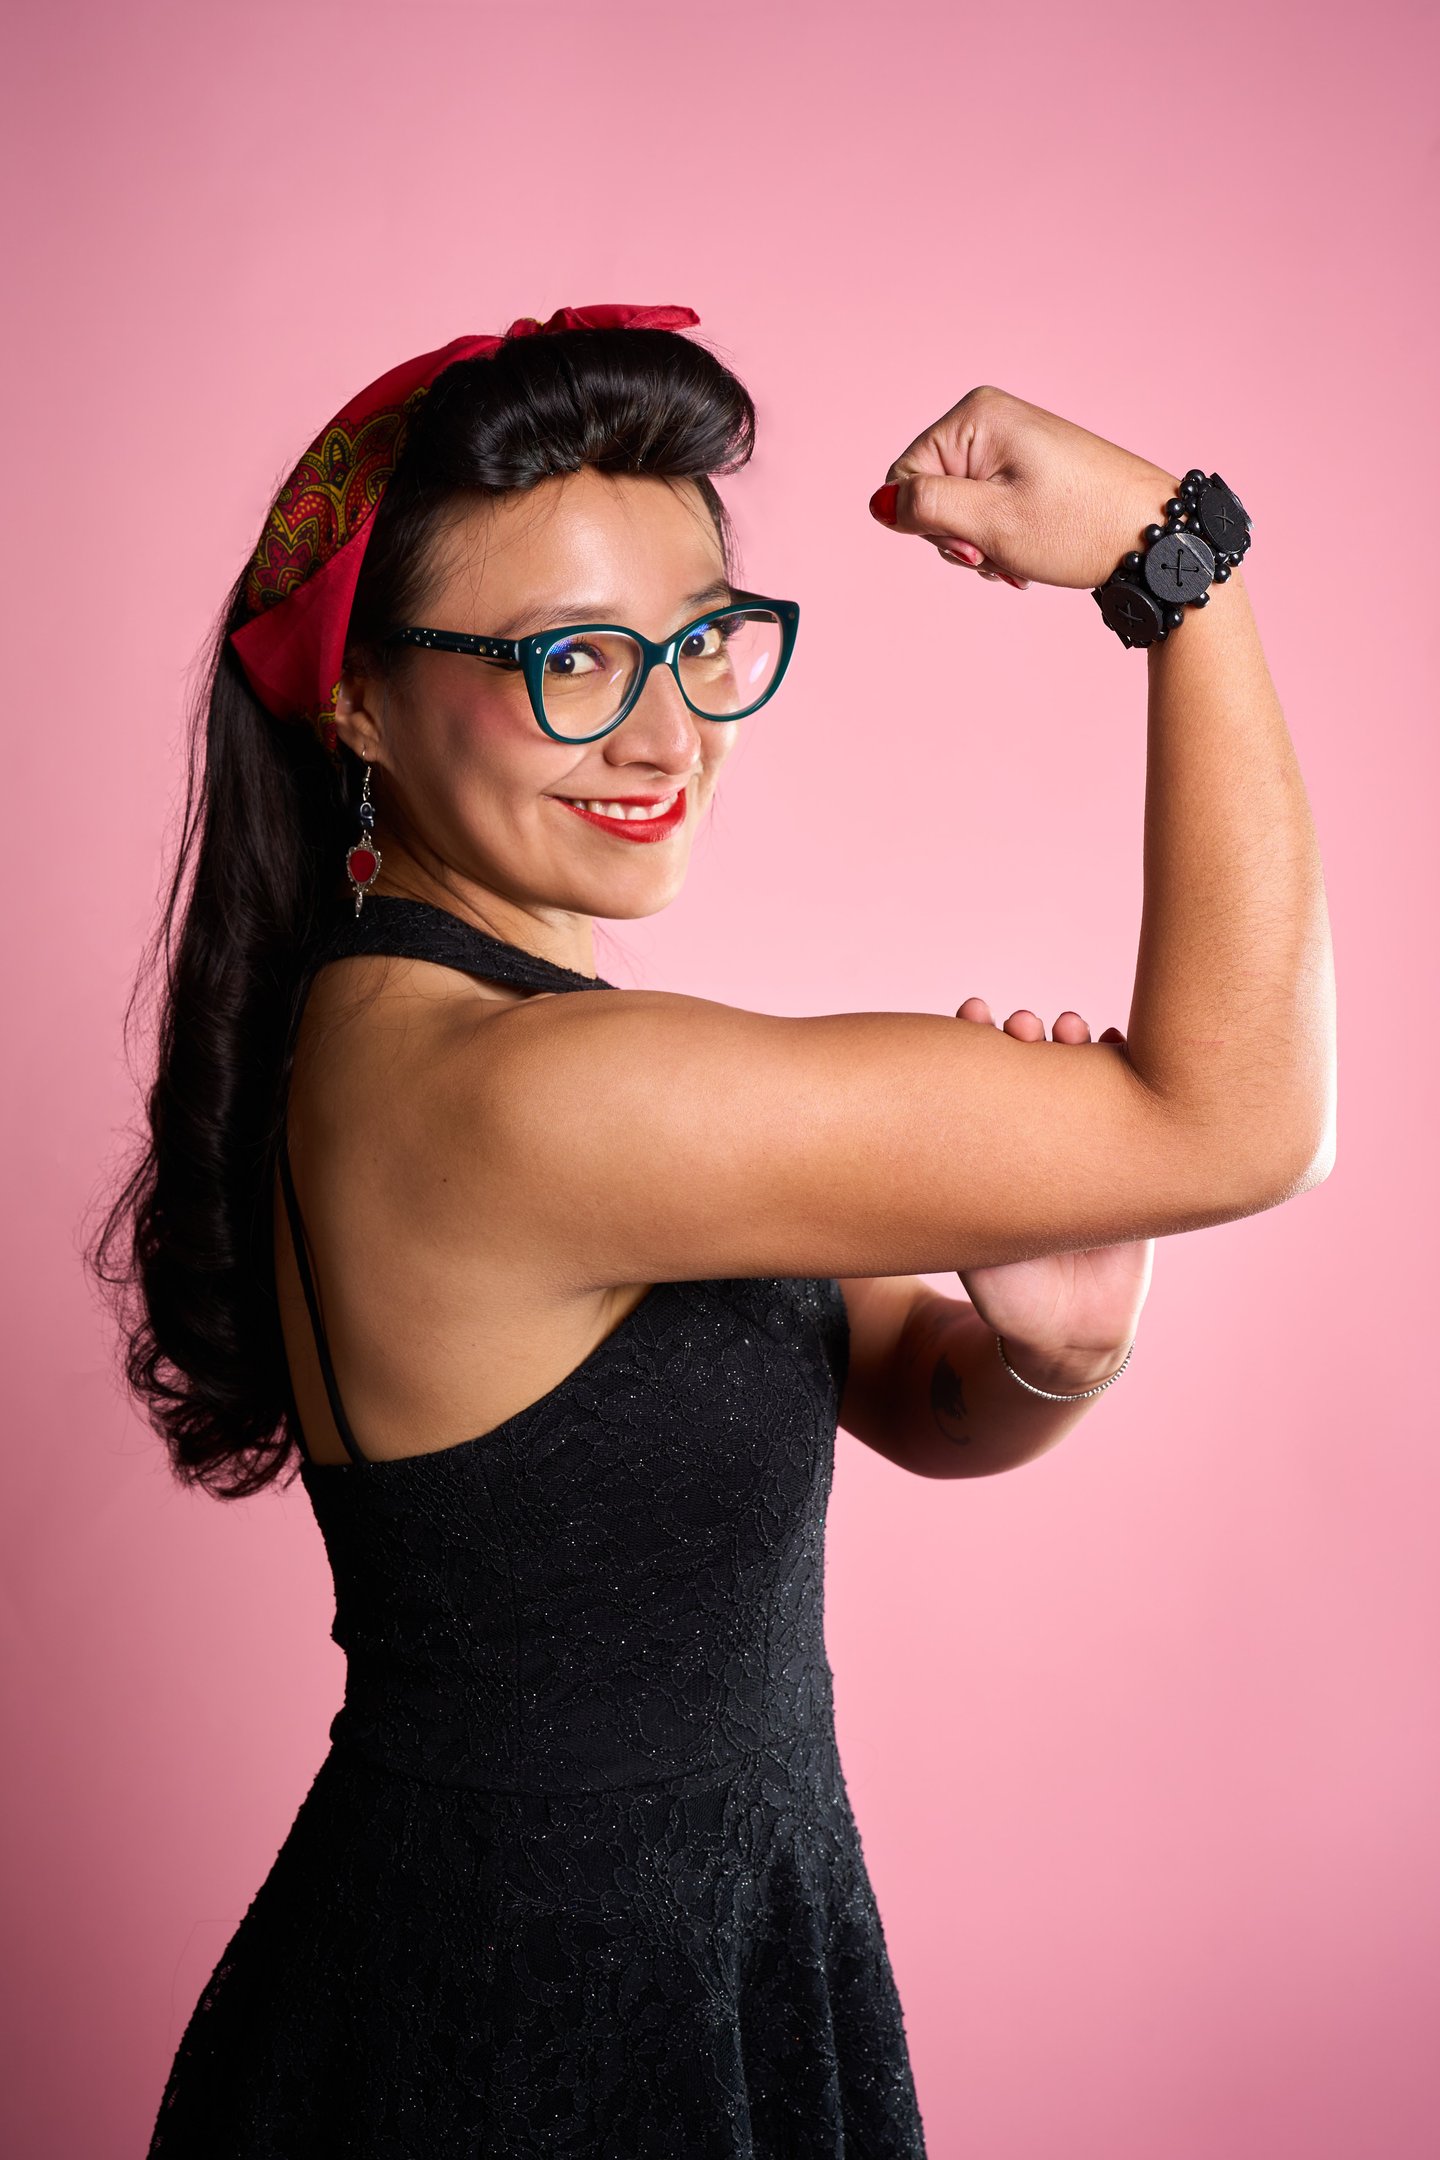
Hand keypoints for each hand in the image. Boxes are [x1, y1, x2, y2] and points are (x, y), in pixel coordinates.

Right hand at [869, 384, 1181, 593]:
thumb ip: (926, 510)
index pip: (903, 479)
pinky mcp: (1027, 465)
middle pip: (929, 492)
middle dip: (956, 538)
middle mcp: (989, 417)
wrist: (1156, 536)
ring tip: (1017, 561)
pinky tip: (1025, 557)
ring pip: (956, 507)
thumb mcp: (992, 524)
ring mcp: (1010, 441)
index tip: (975, 550)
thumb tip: (877, 504)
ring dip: (978, 546)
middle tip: (998, 558)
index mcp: (975, 416)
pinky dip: (998, 539)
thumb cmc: (1080, 527)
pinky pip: (985, 506)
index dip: (927, 527)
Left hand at [951, 997, 1153, 1382]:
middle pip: (1033, 1065)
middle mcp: (1040, 1138)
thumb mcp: (976, 1254)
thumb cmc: (1011, 1295)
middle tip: (1024, 1027)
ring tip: (1072, 1031)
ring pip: (1083, 1073)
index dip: (975, 1041)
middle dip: (1028, 1035)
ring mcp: (1088, 1144)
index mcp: (995, 1150)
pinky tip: (1119, 1044)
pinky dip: (1131, 1067)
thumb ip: (968, 1214)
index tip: (972, 1014)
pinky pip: (1137, 1104)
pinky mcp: (1135, 1161)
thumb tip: (938, 1160)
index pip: (981, 1079)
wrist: (1072, 1332)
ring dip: (1077, 1043)